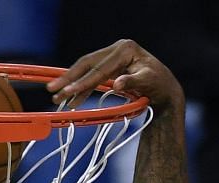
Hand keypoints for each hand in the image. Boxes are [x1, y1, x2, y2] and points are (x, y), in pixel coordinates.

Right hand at [49, 39, 183, 110]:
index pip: (100, 68)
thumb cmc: (160, 86)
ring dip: (71, 84)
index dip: (83, 81)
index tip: (69, 92)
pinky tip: (72, 98)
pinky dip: (82, 87)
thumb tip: (117, 83)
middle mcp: (116, 48)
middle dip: (69, 79)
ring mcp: (112, 55)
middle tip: (52, 90)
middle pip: (87, 64)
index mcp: (125, 49)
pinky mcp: (110, 64)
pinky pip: (92, 75)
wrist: (166, 89)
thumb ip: (133, 82)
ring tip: (57, 97)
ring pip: (86, 69)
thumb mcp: (149, 84)